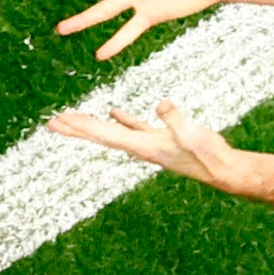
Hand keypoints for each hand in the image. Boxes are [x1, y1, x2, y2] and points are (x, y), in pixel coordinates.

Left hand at [42, 100, 247, 189]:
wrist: (223, 169)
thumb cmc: (209, 155)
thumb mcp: (192, 134)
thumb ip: (175, 119)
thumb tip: (161, 104)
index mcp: (142, 146)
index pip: (104, 134)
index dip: (81, 126)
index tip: (59, 121)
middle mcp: (139, 147)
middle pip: (100, 136)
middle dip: (75, 128)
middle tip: (51, 122)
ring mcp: (148, 144)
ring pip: (113, 131)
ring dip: (92, 124)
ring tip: (72, 118)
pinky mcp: (160, 139)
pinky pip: (134, 128)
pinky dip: (121, 120)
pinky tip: (113, 112)